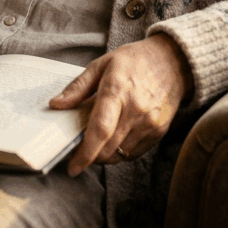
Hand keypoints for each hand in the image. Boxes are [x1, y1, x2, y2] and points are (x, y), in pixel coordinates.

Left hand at [50, 33, 193, 175]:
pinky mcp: (159, 132)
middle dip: (90, 156)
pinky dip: (119, 152)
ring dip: (104, 155)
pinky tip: (114, 139)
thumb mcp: (101, 65)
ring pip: (120, 154)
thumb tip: (56, 105)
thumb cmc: (133, 61)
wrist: (172, 62)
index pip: (100, 130)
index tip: (72, 166)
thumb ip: (77, 87)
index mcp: (118, 90)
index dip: (85, 152)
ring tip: (95, 143)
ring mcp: (150, 123)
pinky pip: (133, 153)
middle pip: (108, 148)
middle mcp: (136, 110)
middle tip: (78, 151)